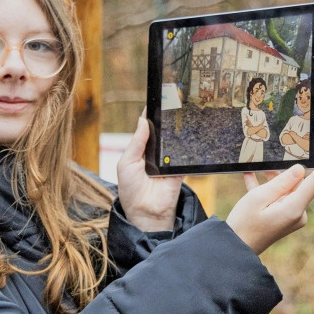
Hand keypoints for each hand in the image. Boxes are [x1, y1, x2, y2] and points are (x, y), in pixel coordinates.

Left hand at [116, 111, 182, 231]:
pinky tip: (186, 134)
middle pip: (163, 133)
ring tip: (179, 115)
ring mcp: (169, 161)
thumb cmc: (131, 190)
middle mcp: (156, 155)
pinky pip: (185, 155)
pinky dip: (185, 147)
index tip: (158, 100)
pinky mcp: (181, 169)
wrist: (145, 213)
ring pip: (174, 141)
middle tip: (172, 103)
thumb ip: (136, 142)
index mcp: (141, 151)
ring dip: (175, 132)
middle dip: (166, 120)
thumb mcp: (126, 163)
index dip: (151, 116)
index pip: (147, 129)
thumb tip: (142, 120)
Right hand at [226, 143, 313, 254]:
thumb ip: (280, 182)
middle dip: (285, 171)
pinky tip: (251, 177)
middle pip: (300, 184)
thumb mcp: (258, 198)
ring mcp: (292, 217)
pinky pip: (280, 199)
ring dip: (274, 180)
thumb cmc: (243, 223)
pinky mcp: (284, 219)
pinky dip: (268, 190)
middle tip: (271, 158)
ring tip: (257, 169)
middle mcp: (298, 213)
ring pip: (288, 190)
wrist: (235, 249)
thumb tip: (299, 170)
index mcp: (294, 208)